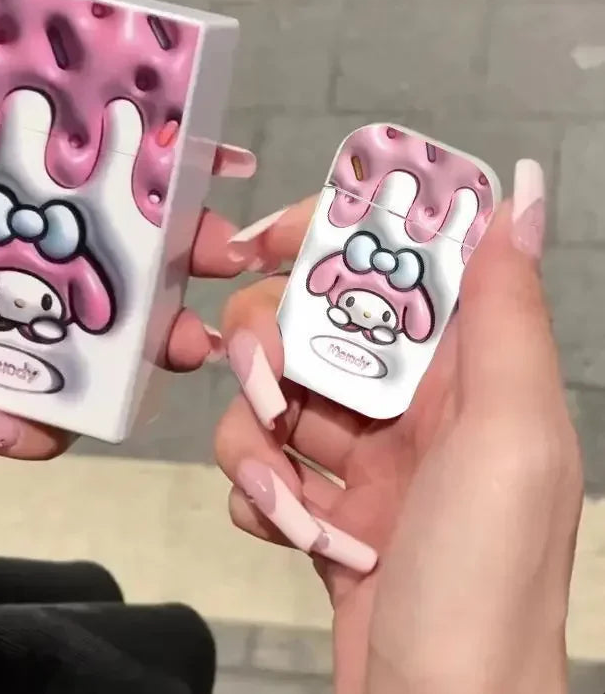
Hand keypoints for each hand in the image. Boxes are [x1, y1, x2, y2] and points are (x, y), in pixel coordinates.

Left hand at [0, 0, 260, 508]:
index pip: (86, 182)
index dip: (155, 169)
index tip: (219, 161)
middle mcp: (9, 275)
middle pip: (118, 262)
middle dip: (180, 261)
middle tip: (222, 260)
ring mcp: (8, 349)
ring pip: (108, 347)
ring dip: (155, 349)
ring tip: (188, 351)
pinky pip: (56, 422)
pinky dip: (46, 429)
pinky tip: (4, 429)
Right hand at [214, 161, 582, 692]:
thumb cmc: (478, 579)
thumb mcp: (508, 440)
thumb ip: (507, 317)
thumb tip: (521, 198)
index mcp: (466, 373)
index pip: (391, 265)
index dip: (327, 237)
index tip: (261, 243)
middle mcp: (415, 407)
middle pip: (312, 327)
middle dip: (269, 349)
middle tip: (264, 386)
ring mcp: (365, 463)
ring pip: (273, 400)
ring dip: (257, 444)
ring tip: (285, 501)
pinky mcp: (323, 512)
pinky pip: (265, 467)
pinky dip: (260, 493)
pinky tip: (287, 531)